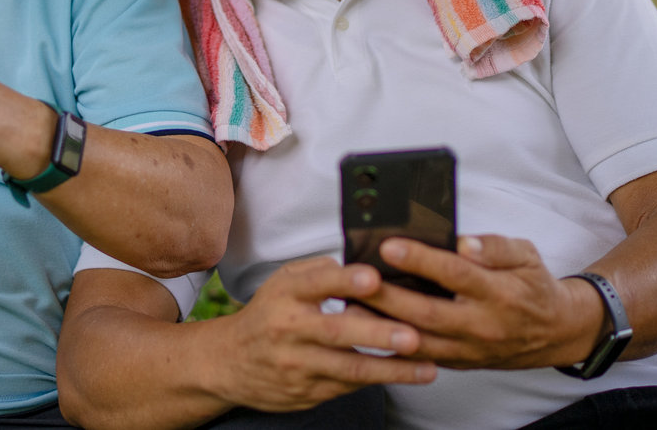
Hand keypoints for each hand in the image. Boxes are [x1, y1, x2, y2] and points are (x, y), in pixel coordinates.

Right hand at [205, 258, 436, 411]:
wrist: (230, 363)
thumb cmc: (268, 315)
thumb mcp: (282, 282)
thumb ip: (319, 271)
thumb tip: (360, 265)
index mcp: (285, 294)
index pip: (316, 282)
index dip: (345, 280)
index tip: (373, 278)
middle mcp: (289, 329)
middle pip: (337, 332)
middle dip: (377, 334)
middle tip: (412, 334)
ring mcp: (298, 365)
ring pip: (350, 368)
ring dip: (392, 369)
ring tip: (427, 367)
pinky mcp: (306, 391)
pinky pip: (348, 385)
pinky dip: (379, 380)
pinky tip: (407, 375)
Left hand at [364, 235, 600, 369]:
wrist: (554, 332)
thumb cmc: (533, 286)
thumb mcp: (525, 254)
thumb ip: (494, 246)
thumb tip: (464, 242)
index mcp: (499, 293)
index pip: (455, 274)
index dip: (420, 259)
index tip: (390, 245)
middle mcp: (482, 325)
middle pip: (427, 313)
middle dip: (387, 296)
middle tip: (356, 277)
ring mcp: (469, 349)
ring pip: (419, 341)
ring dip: (382, 325)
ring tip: (350, 304)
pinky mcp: (458, 363)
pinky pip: (420, 357)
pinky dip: (392, 345)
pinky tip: (367, 328)